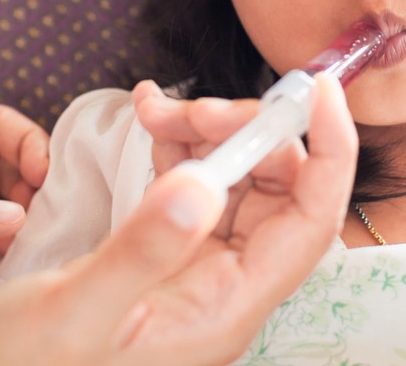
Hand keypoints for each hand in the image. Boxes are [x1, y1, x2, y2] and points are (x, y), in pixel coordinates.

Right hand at [0, 74, 356, 364]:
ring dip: (206, 133)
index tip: (321, 93)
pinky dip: (179, 147)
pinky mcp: (168, 254)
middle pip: (278, 190)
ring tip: (155, 111)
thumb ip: (142, 251)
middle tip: (188, 107)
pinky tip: (150, 125)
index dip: (330, 154)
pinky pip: (195, 185)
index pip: (310, 223)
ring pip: (236, 180)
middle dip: (245, 131)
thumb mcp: (74, 312)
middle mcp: (225, 288)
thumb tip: (203, 186)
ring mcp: (198, 270)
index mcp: (226, 310)